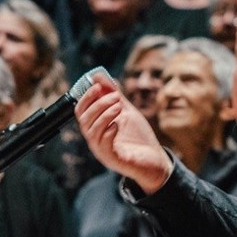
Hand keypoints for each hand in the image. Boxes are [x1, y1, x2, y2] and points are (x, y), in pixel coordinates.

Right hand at [75, 75, 171, 193]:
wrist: (155, 159)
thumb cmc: (138, 137)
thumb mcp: (126, 111)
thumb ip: (114, 94)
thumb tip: (99, 76)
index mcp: (96, 127)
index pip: (81, 111)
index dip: (86, 97)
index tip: (97, 85)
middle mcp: (95, 140)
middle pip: (84, 120)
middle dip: (98, 104)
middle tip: (115, 96)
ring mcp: (102, 151)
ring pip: (92, 132)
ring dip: (104, 115)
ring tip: (119, 107)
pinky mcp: (113, 160)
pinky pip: (103, 146)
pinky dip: (109, 132)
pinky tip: (118, 125)